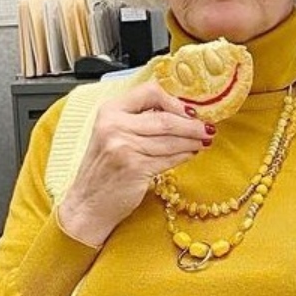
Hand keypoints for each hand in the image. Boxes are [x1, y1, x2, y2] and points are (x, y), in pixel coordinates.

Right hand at [58, 81, 212, 246]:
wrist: (87, 203)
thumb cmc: (103, 169)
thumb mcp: (112, 134)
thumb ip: (138, 119)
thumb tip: (180, 112)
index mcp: (110, 111)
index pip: (150, 92)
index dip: (174, 101)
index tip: (189, 110)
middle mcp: (115, 125)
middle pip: (166, 118)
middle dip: (192, 124)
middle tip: (208, 127)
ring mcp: (124, 147)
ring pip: (171, 139)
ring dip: (193, 140)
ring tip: (204, 141)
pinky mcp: (135, 168)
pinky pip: (169, 158)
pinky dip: (185, 155)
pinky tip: (191, 153)